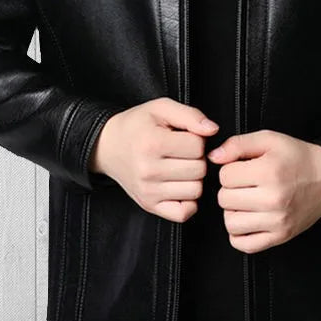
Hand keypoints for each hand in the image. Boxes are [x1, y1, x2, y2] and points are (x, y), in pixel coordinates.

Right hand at [90, 96, 218, 222]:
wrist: (108, 146)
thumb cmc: (137, 126)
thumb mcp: (161, 108)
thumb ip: (190, 115)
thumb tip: (213, 129)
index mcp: (152, 143)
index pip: (198, 146)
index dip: (197, 139)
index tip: (184, 137)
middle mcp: (148, 170)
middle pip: (199, 169)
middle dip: (196, 158)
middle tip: (181, 152)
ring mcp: (148, 191)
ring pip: (196, 190)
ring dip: (193, 179)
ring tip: (179, 166)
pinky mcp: (149, 205)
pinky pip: (184, 212)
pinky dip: (188, 201)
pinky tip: (179, 185)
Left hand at [207, 130, 320, 252]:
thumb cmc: (298, 158)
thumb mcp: (269, 140)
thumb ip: (237, 144)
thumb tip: (214, 157)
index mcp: (269, 172)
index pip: (224, 176)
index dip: (230, 170)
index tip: (243, 169)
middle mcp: (273, 199)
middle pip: (224, 199)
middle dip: (230, 189)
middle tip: (245, 185)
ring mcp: (276, 221)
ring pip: (230, 223)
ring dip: (233, 211)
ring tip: (246, 202)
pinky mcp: (280, 236)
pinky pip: (244, 244)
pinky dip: (240, 234)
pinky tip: (247, 219)